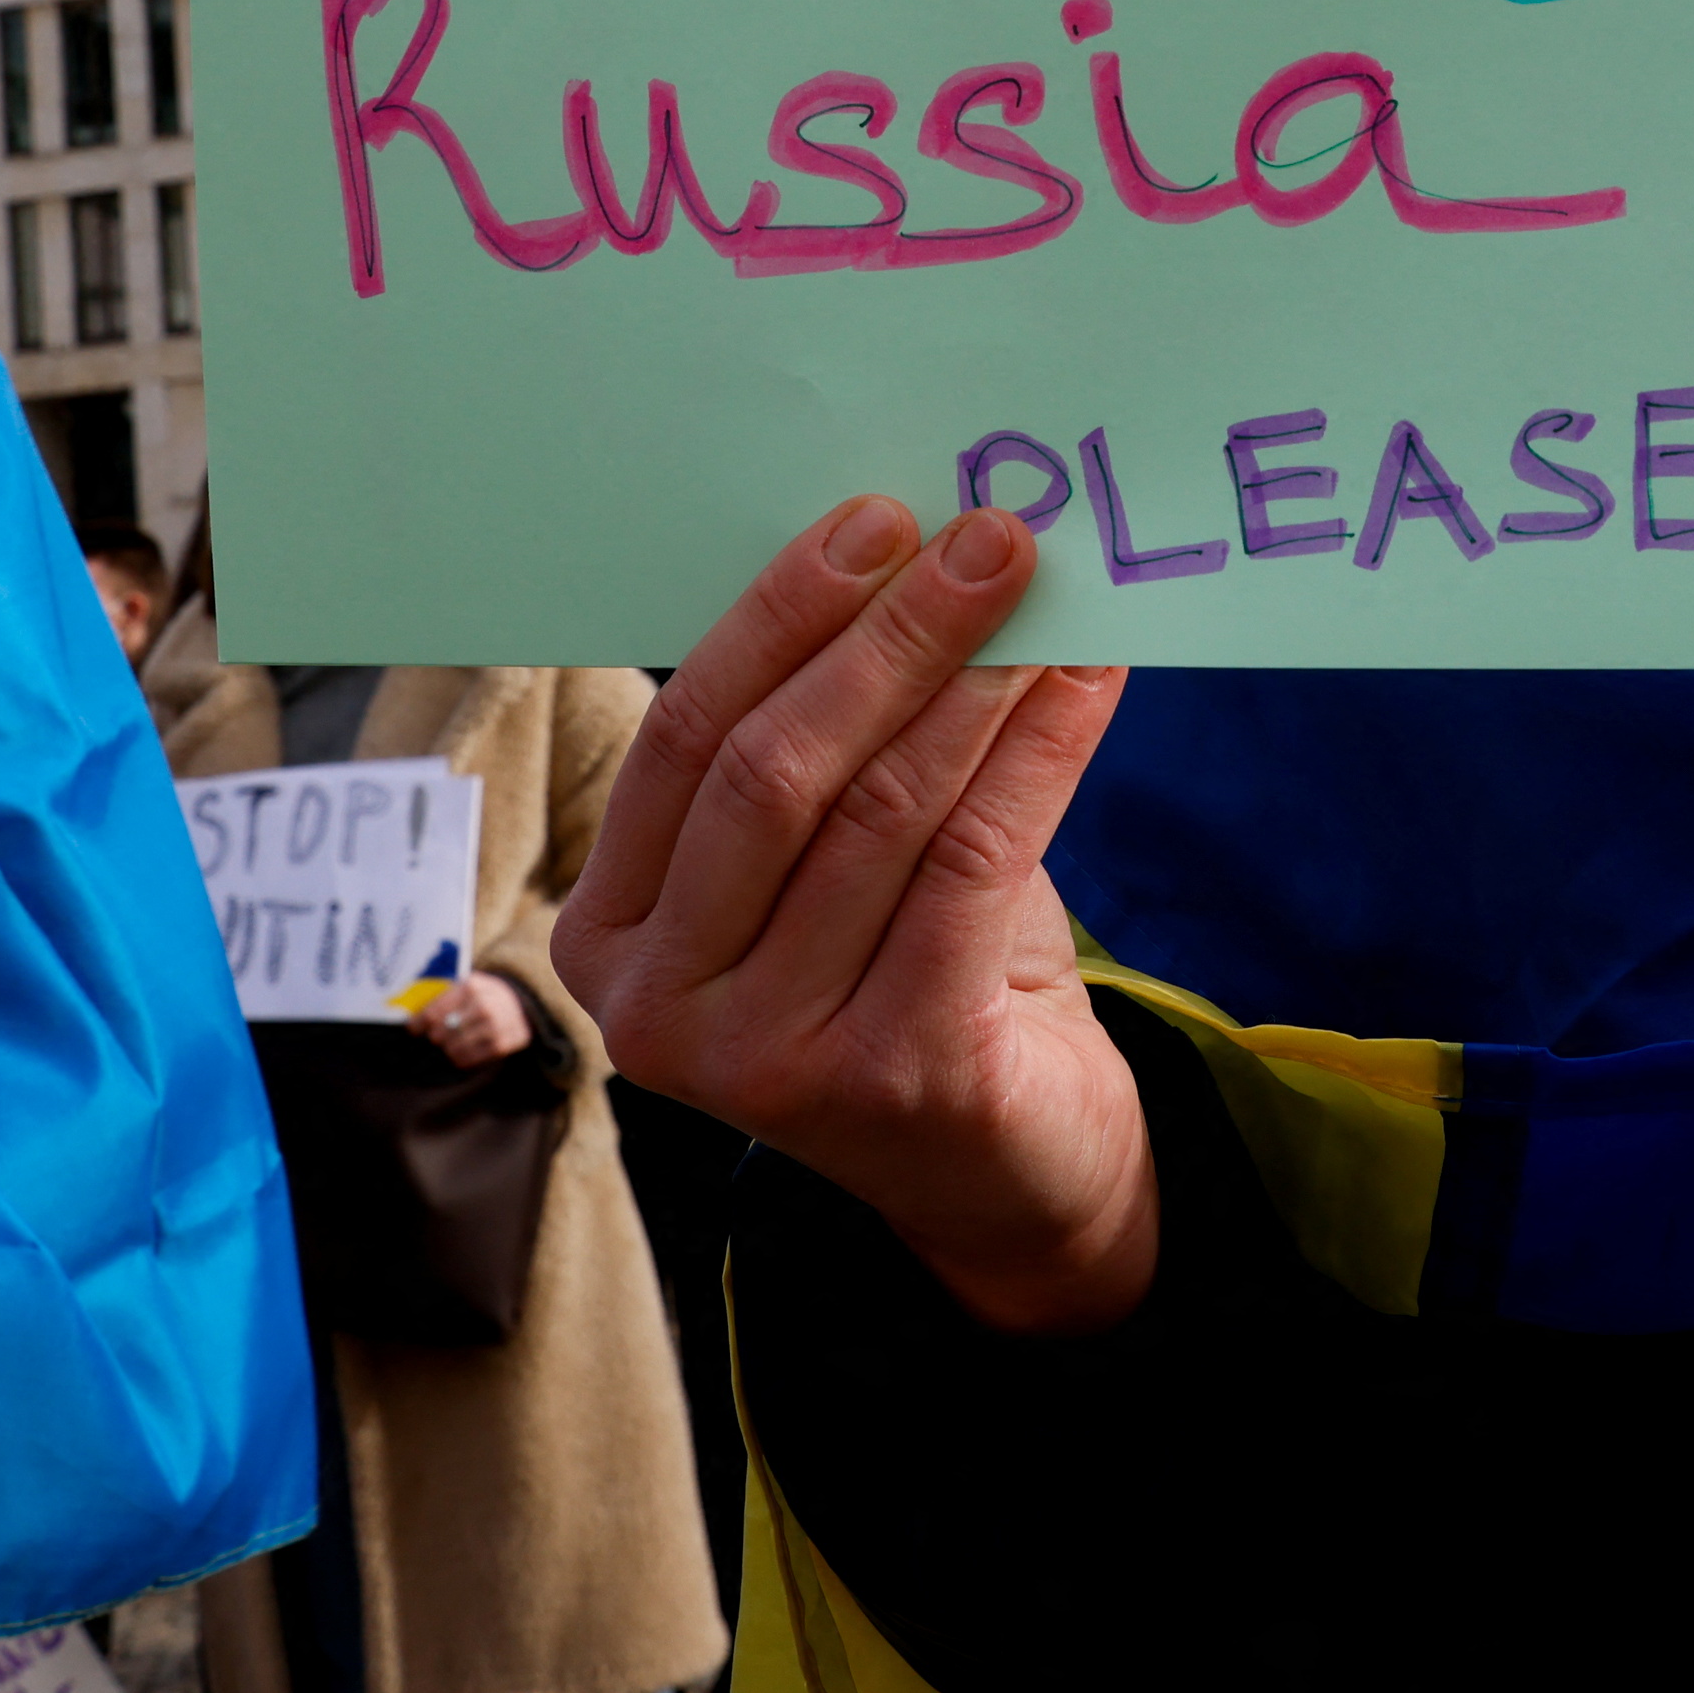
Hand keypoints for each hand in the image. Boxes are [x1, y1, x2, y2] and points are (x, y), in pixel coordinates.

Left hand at [409, 968, 533, 1068]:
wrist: (520, 1003)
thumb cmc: (483, 995)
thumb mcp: (467, 986)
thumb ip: (443, 997)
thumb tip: (411, 1018)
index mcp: (471, 986)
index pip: (434, 1012)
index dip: (418, 1024)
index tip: (412, 1030)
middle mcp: (484, 1005)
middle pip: (442, 1032)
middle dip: (435, 1036)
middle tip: (436, 1037)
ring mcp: (495, 1026)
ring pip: (454, 1048)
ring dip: (448, 1048)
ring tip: (449, 1045)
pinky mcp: (503, 1044)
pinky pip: (470, 1059)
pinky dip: (461, 1058)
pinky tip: (461, 1053)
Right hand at [555, 498, 1153, 1334]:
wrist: (1003, 1172)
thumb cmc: (908, 974)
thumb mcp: (827, 865)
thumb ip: (825, 742)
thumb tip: (904, 549)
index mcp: (611, 935)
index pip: (684, 741)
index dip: (781, 617)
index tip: (877, 520)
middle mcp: (661, 1012)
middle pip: (774, 772)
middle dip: (887, 636)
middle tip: (983, 540)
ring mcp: (770, 1062)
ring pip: (879, 814)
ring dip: (974, 684)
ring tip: (1045, 598)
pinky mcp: (894, 1078)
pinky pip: (973, 868)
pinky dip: (1036, 755)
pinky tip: (1082, 686)